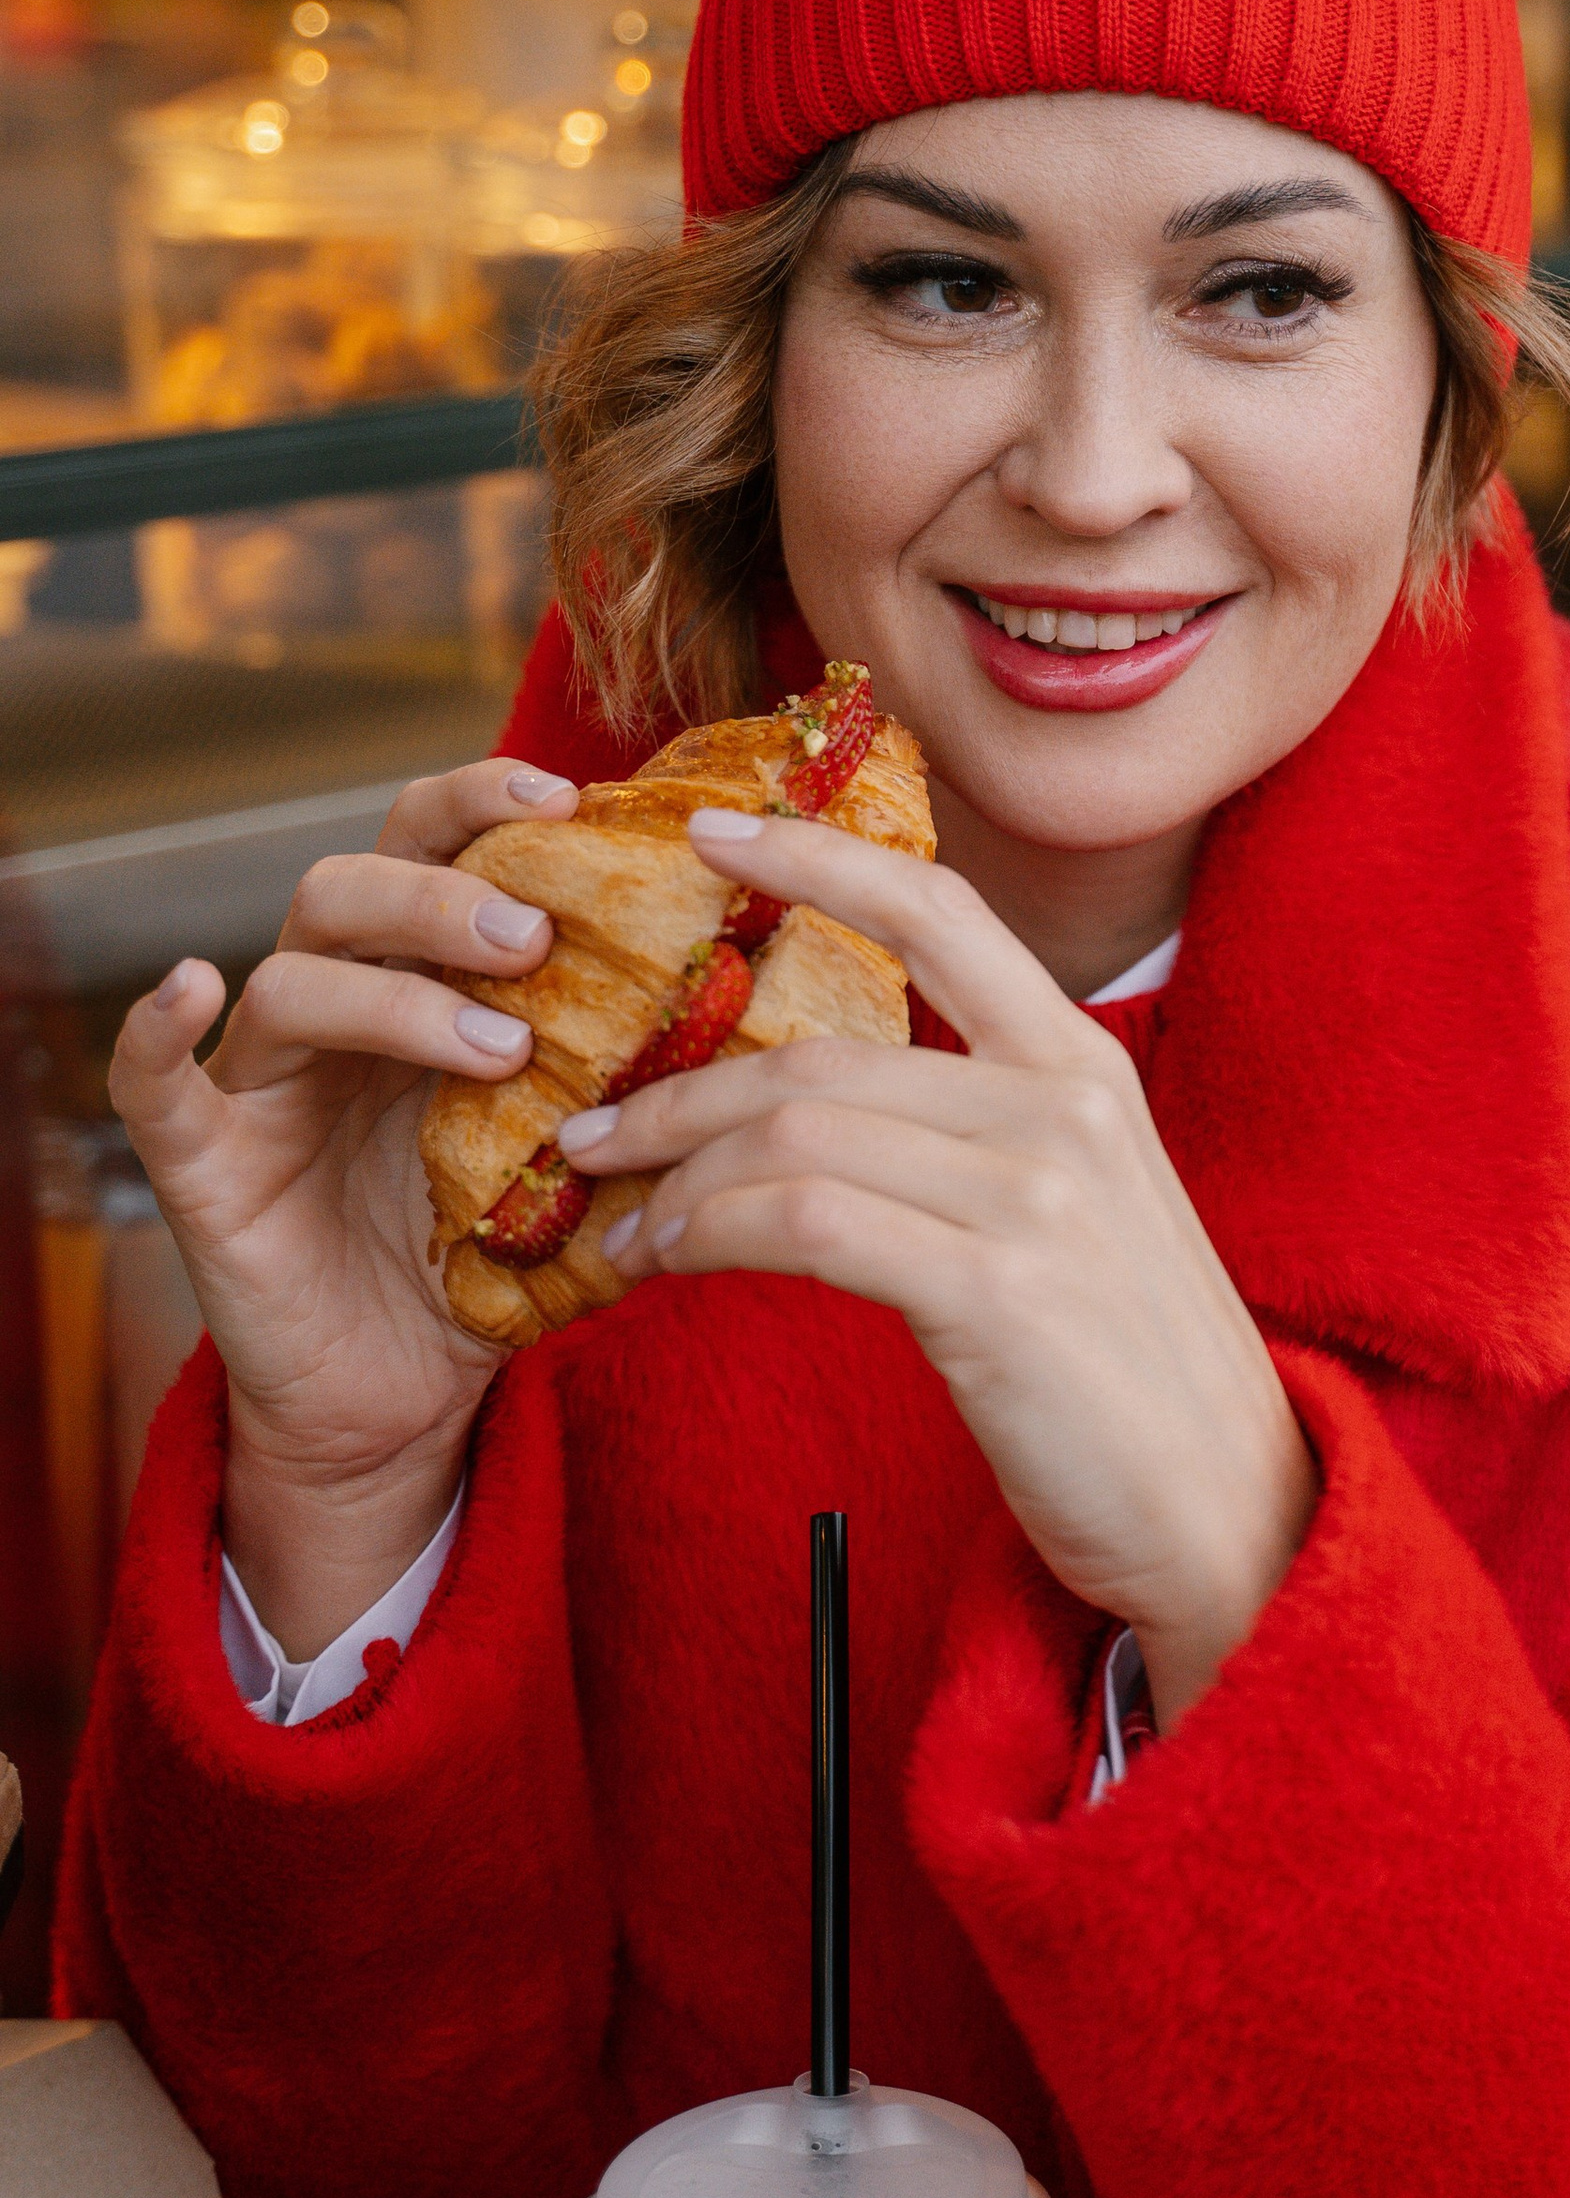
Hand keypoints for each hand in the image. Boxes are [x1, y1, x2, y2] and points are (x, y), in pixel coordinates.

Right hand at [107, 760, 580, 1654]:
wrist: (407, 1399)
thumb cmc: (499, 1261)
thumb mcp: (593, 1167)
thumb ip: (658, 1100)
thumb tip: (788, 1043)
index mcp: (426, 980)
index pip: (441, 846)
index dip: (491, 800)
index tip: (578, 798)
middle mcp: (338, 1008)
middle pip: (354, 883)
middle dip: (448, 894)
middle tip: (540, 937)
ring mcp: (266, 1082)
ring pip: (293, 976)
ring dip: (396, 992)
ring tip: (498, 1046)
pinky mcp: (205, 1164)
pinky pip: (155, 1084)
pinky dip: (152, 1030)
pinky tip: (185, 985)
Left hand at [556, 809, 1315, 1725]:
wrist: (1228, 1506)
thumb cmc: (1130, 1367)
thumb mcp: (1079, 1205)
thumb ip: (981, 1131)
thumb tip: (816, 1106)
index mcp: (1084, 1062)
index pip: (938, 911)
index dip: (816, 856)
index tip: (711, 829)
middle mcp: (1063, 1104)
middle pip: (819, 1056)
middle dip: (678, 1090)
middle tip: (594, 1128)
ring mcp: (1035, 1193)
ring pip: (795, 1133)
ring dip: (676, 1178)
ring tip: (619, 1222)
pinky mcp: (994, 1288)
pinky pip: (803, 1223)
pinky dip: (706, 1234)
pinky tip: (665, 1263)